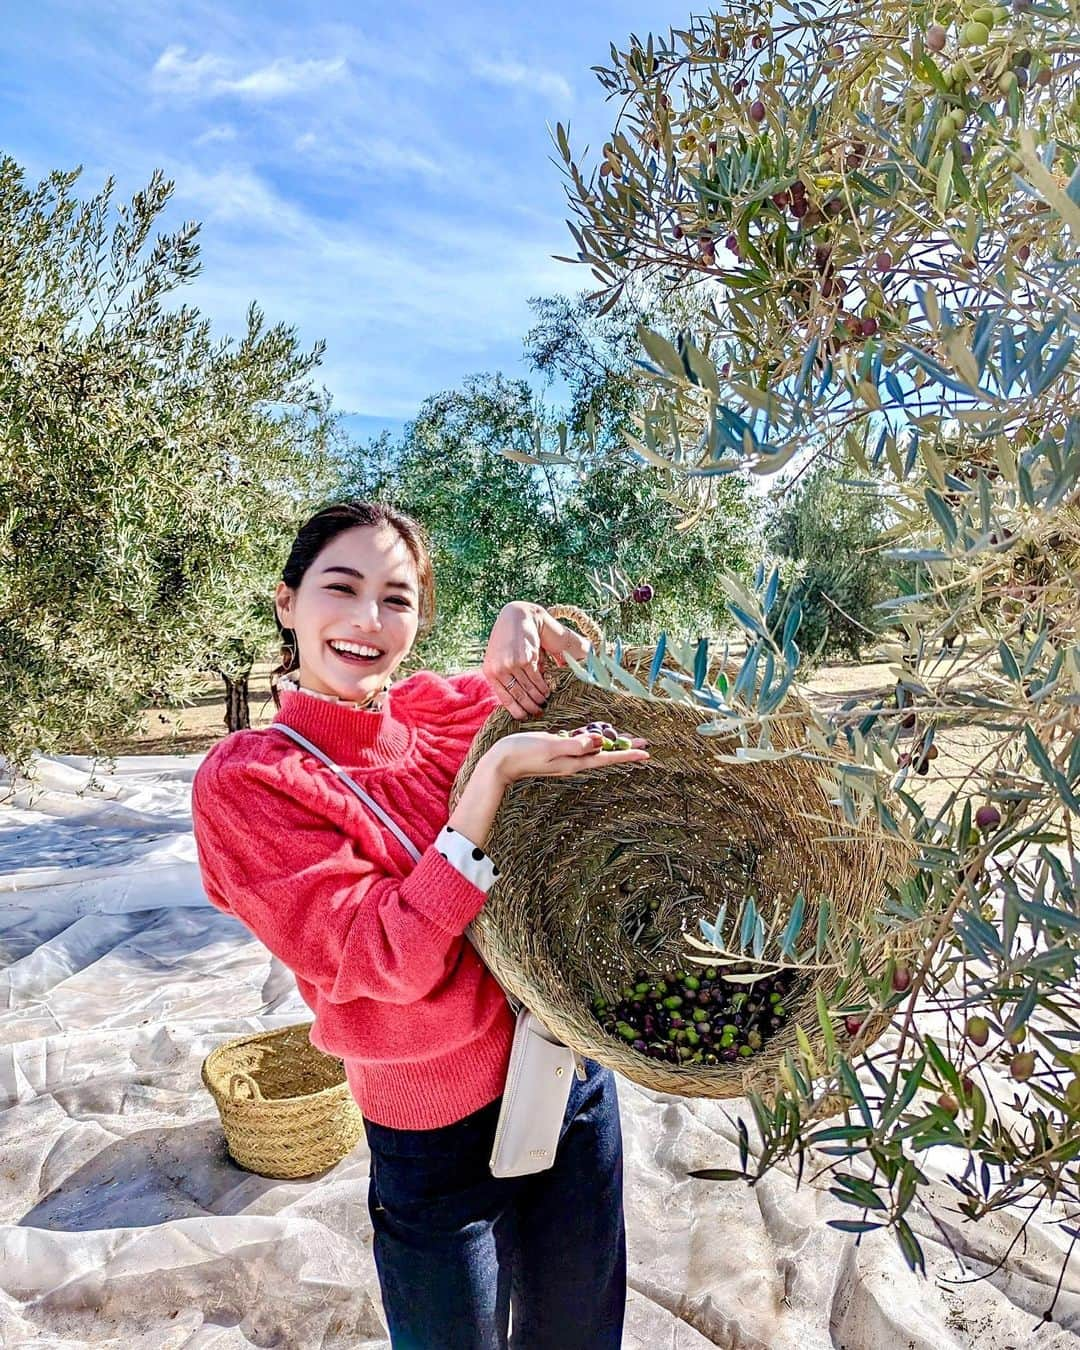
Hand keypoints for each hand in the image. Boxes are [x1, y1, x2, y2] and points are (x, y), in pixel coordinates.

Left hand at [482, 603, 591, 720]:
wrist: (517, 617)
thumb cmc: (509, 639)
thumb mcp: (500, 658)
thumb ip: (507, 676)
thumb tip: (521, 698)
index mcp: (490, 671)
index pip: (503, 697)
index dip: (515, 710)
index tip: (524, 718)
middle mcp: (499, 670)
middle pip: (518, 695)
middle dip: (530, 707)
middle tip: (539, 712)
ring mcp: (511, 665)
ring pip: (528, 688)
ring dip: (538, 698)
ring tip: (544, 703)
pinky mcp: (525, 659)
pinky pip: (536, 678)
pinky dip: (543, 687)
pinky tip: (547, 691)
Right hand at [484, 730, 648, 785]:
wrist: (500, 762)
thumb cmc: (523, 752)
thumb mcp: (551, 745)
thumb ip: (576, 744)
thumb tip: (600, 742)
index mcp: (575, 762)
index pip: (607, 757)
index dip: (627, 754)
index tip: (646, 753)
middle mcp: (573, 761)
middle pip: (604, 754)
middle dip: (623, 747)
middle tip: (643, 742)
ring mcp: (564, 757)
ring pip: (593, 749)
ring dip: (610, 743)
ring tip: (625, 737)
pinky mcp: (556, 750)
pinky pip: (579, 744)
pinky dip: (591, 738)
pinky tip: (595, 733)